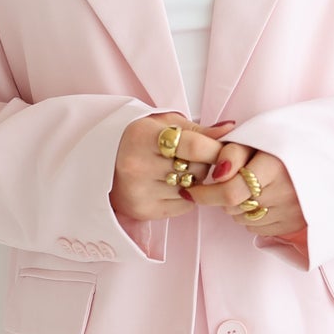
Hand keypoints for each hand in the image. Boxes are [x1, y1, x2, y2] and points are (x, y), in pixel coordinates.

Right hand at [110, 113, 236, 222]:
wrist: (101, 161)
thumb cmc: (139, 137)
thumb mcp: (165, 123)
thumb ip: (200, 129)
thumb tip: (232, 130)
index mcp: (143, 137)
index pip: (195, 146)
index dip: (216, 149)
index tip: (225, 150)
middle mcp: (138, 166)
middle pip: (197, 170)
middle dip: (204, 164)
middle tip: (192, 157)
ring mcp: (139, 191)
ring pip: (193, 190)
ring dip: (194, 181)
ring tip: (176, 170)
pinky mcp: (142, 210)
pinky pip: (184, 206)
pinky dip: (185, 197)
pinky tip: (169, 185)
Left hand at [183, 139, 307, 242]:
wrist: (324, 160)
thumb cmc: (284, 146)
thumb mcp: (257, 138)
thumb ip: (232, 151)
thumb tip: (217, 174)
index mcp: (274, 164)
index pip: (230, 190)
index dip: (206, 193)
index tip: (191, 191)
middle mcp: (284, 190)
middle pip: (233, 207)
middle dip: (220, 197)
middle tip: (221, 184)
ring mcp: (290, 210)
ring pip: (242, 219)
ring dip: (236, 207)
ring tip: (249, 188)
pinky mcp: (293, 224)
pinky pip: (257, 228)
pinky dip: (251, 217)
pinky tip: (261, 199)